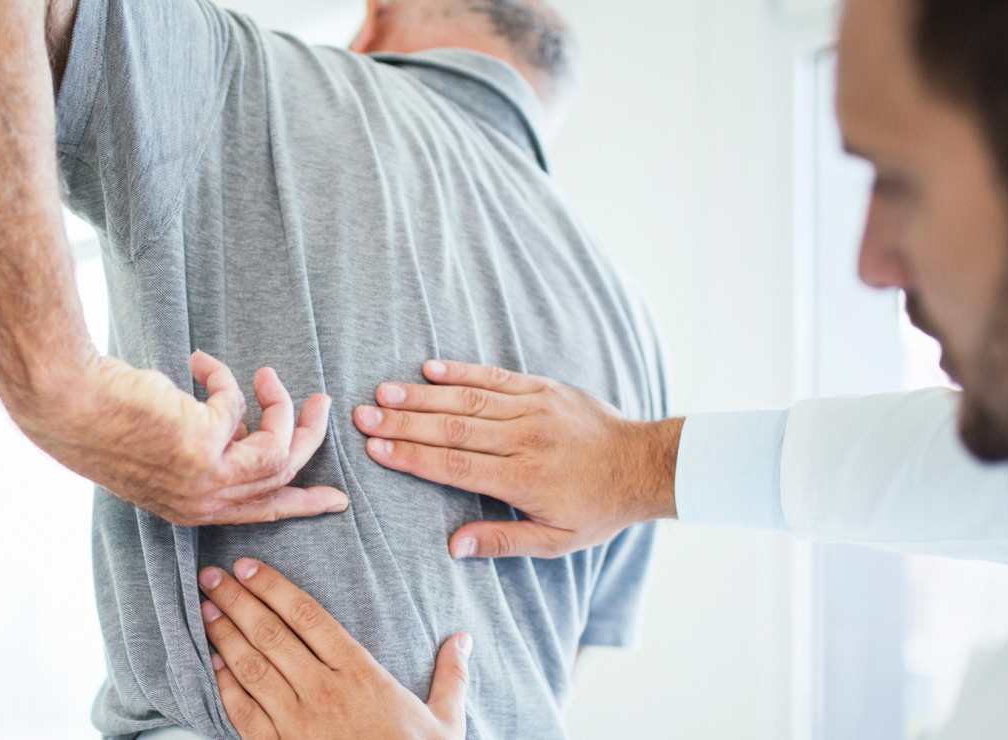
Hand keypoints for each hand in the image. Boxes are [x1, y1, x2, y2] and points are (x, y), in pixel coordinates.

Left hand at [10, 350, 348, 525]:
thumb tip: (243, 427)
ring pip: (278, 447)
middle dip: (310, 438)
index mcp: (192, 509)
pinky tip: (197, 362)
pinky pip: (237, 404)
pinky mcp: (206, 444)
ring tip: (267, 374)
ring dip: (281, 404)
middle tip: (322, 404)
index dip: (303, 504)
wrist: (69, 404)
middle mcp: (203, 502)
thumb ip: (209, 449)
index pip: (262, 513)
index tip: (336, 500)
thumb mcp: (166, 449)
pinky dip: (222, 377)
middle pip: (283, 477)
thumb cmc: (107, 420)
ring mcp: (206, 478)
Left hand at [198, 559, 470, 739]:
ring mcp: (298, 725)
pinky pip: (245, 714)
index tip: (249, 567)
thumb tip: (463, 639)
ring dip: (224, 635)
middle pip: (271, 634)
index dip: (273, 586)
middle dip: (237, 601)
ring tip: (206, 609)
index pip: (308, 615)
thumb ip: (451, 676)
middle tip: (211, 576)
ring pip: (252, 668)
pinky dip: (225, 686)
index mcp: (361, 674)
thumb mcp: (446, 721)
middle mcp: (324, 692)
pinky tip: (214, 665)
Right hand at [353, 360, 682, 557]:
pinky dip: (461, 371)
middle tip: (362, 417)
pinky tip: (428, 368)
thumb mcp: (555, 541)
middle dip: (402, 423)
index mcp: (523, 479)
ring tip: (382, 392)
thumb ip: (501, 542)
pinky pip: (495, 376)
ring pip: (467, 398)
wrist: (645, 464)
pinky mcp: (543, 388)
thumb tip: (452, 546)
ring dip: (421, 395)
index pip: (455, 466)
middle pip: (452, 428)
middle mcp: (524, 438)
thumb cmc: (597, 508)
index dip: (412, 457)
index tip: (375, 450)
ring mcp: (534, 408)